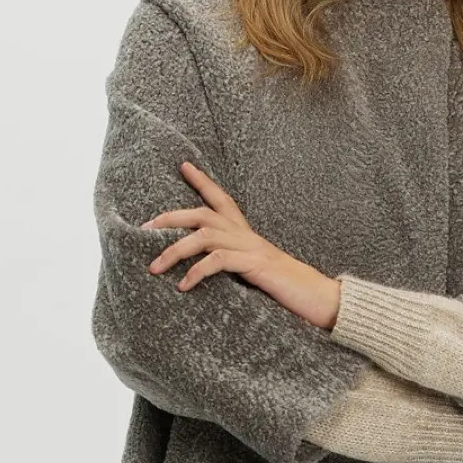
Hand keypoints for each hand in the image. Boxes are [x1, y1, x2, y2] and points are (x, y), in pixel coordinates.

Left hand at [141, 161, 341, 327]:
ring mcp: (250, 247)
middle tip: (144, 227)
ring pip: (203, 236)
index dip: (202, 181)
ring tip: (154, 267)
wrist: (318, 297)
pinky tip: (184, 286)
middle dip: (169, 218)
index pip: (221, 198)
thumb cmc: (287, 288)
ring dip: (174, 251)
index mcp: (246, 233)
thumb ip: (235, 264)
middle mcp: (246, 234)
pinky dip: (197, 272)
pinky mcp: (253, 264)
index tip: (183, 166)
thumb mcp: (255, 272)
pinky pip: (217, 261)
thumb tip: (210, 268)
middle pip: (201, 213)